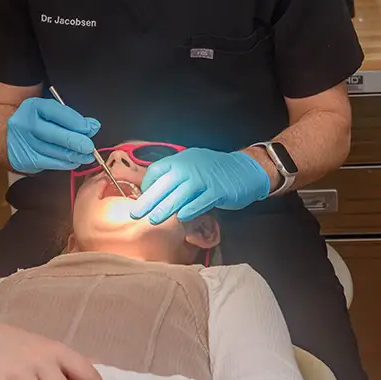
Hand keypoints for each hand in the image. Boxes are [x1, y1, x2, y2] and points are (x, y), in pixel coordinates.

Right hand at [7, 97, 99, 173]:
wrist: (7, 136)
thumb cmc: (36, 122)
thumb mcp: (50, 112)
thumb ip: (72, 118)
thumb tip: (92, 126)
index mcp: (32, 106)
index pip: (57, 113)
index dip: (76, 122)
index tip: (90, 128)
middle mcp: (24, 124)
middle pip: (53, 134)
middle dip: (75, 142)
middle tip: (90, 147)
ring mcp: (22, 143)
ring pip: (52, 151)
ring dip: (73, 156)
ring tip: (87, 156)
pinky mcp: (23, 160)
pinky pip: (48, 163)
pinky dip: (64, 163)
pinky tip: (74, 162)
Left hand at [130, 148, 270, 223]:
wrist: (244, 169)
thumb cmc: (214, 171)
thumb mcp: (192, 166)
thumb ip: (175, 177)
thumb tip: (154, 193)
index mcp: (181, 160)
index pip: (157, 170)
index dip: (147, 186)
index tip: (143, 199)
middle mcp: (190, 167)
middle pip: (164, 184)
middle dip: (148, 200)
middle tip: (136, 213)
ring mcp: (204, 178)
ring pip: (180, 194)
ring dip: (165, 208)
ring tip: (153, 220)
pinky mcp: (217, 190)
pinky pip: (201, 201)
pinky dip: (191, 209)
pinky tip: (182, 217)